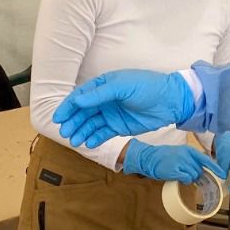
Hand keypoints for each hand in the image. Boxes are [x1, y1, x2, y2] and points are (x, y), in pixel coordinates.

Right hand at [54, 69, 194, 148]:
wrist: (171, 101)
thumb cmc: (147, 87)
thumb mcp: (122, 86)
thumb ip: (100, 94)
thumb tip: (78, 100)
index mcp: (103, 86)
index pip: (81, 97)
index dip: (68, 107)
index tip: (59, 117)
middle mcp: (105, 100)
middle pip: (83, 113)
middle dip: (73, 122)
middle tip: (65, 132)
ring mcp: (111, 114)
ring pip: (91, 124)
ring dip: (81, 132)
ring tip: (74, 141)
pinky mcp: (119, 127)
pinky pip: (103, 134)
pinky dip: (95, 138)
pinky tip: (88, 143)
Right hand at [121, 141, 224, 183]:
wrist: (149, 158)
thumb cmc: (165, 157)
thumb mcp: (181, 154)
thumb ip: (192, 161)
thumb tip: (202, 172)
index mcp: (190, 150)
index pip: (206, 160)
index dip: (216, 168)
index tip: (223, 175)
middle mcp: (187, 155)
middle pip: (200, 171)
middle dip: (195, 175)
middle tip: (185, 173)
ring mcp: (181, 162)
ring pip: (194, 176)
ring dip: (188, 178)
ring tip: (179, 173)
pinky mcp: (175, 170)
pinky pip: (187, 179)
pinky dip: (184, 180)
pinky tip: (177, 177)